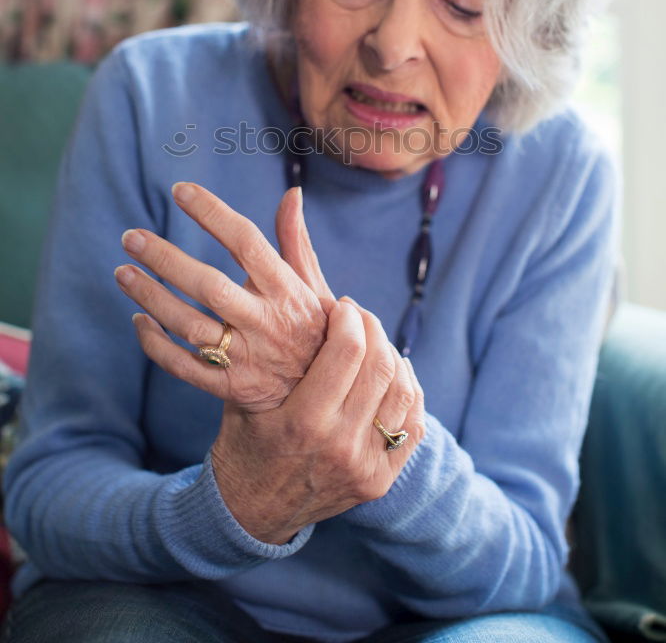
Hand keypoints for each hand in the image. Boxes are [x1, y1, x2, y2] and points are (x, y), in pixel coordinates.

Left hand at [115, 182, 332, 411]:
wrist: (323, 400)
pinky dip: (155, 344)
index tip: (181, 190)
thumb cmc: (311, 332)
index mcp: (287, 291)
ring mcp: (247, 359)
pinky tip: (138, 321)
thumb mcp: (314, 287)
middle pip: (210, 286)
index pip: (247, 242)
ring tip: (123, 272)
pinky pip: (182, 366)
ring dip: (151, 298)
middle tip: (131, 236)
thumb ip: (296, 241)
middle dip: (167, 260)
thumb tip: (292, 193)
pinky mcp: (230, 389)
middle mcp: (266, 323)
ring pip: (189, 326)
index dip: (213, 213)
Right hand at [210, 298, 425, 543]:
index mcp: (304, 422)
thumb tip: (275, 288)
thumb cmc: (242, 444)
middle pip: (380, 366)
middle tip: (357, 315)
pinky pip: (413, 425)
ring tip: (374, 341)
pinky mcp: (381, 481)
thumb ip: (265, 351)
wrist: (250, 513)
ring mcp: (366, 467)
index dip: (349, 317)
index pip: (348, 351)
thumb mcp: (242, 396)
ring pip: (403, 392)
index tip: (340, 305)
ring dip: (392, 355)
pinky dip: (408, 391)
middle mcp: (341, 446)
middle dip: (372, 328)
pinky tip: (392, 373)